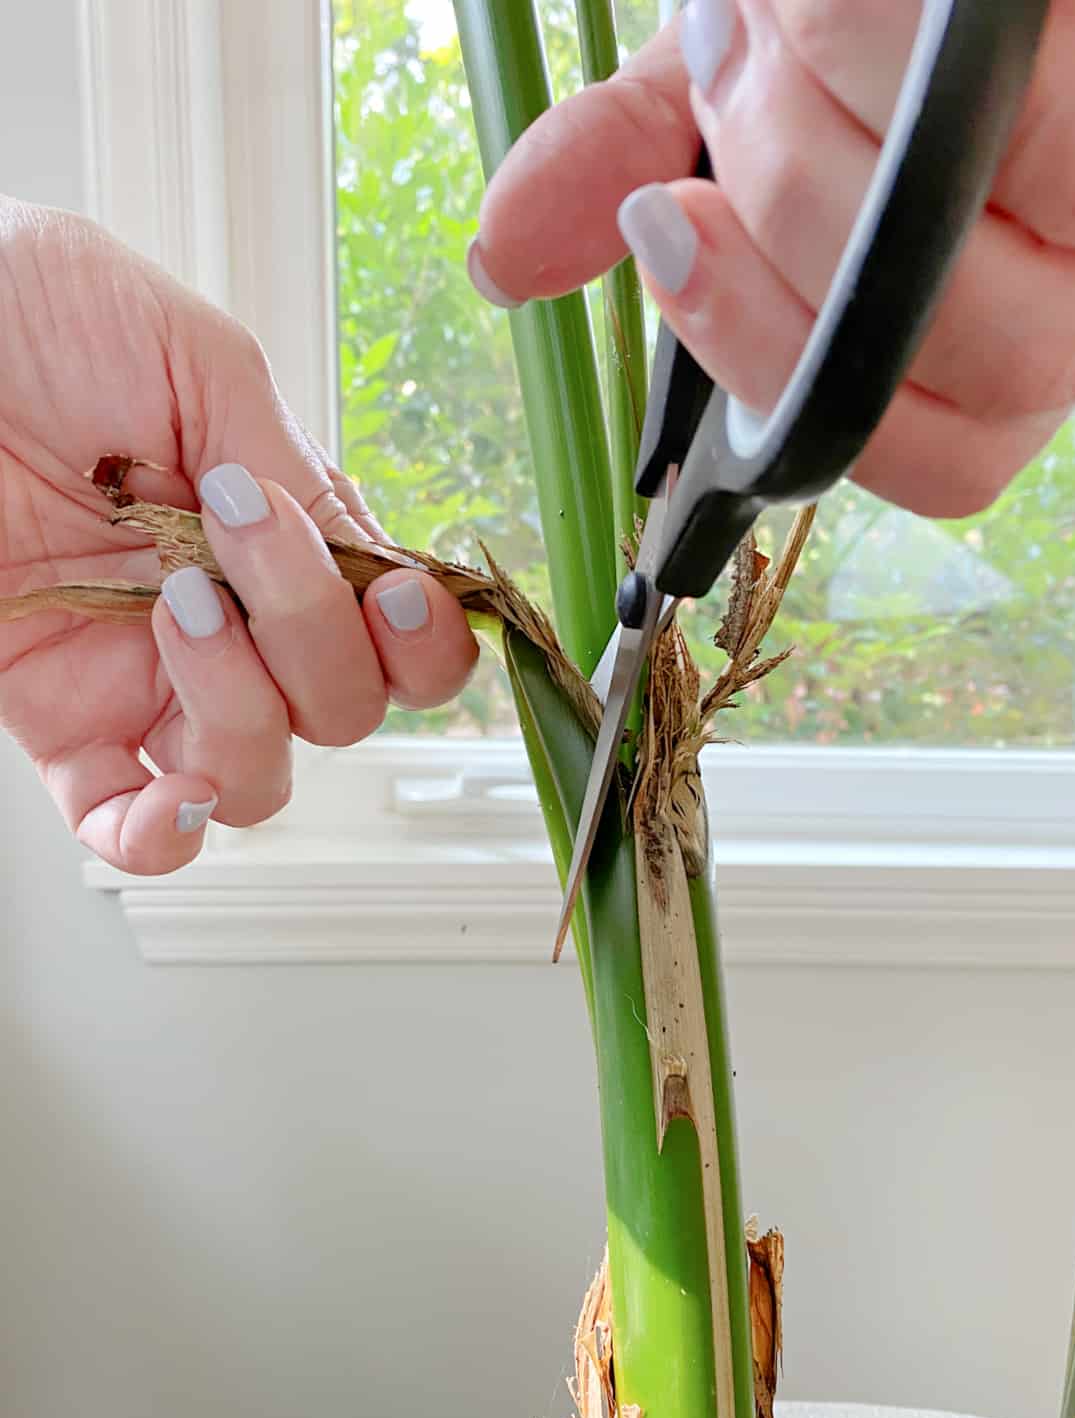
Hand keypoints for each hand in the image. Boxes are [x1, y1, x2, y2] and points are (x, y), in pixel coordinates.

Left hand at [0, 200, 476, 873]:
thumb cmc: (35, 310)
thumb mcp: (201, 364)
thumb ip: (299, 473)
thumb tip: (369, 568)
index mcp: (284, 541)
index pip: (396, 640)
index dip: (422, 644)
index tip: (394, 595)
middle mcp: (235, 621)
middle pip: (341, 711)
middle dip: (314, 635)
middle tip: (237, 531)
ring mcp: (149, 676)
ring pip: (255, 775)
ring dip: (243, 708)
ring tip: (174, 604)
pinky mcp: (61, 718)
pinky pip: (127, 827)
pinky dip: (162, 837)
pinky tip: (172, 798)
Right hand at [469, 0, 1074, 516]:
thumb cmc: (884, 23)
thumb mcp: (745, 102)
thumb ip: (634, 172)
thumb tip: (501, 257)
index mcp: (988, 345)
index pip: (911, 451)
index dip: (766, 358)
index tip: (667, 224)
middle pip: (948, 376)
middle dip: (796, 217)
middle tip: (732, 61)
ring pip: (1016, 309)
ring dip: (857, 153)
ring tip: (785, 17)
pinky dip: (931, 64)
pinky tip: (867, 5)